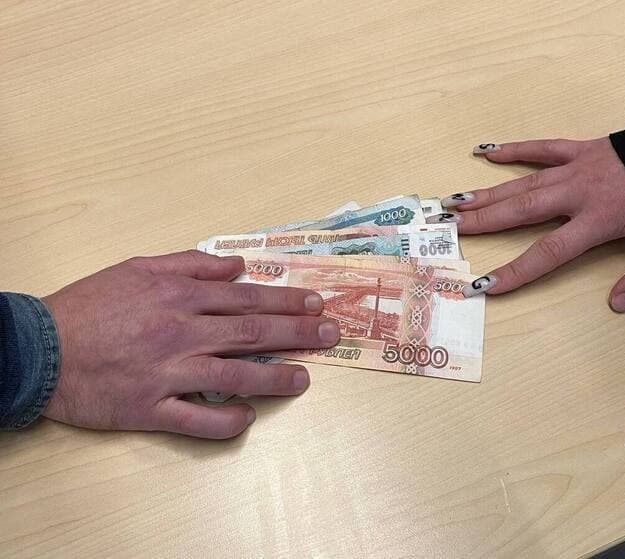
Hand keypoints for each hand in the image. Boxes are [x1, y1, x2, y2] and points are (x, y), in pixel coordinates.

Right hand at [41, 250, 339, 438]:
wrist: (38, 348)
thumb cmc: (90, 305)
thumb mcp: (139, 267)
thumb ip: (191, 264)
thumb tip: (237, 266)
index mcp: (180, 297)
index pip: (248, 299)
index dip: (287, 302)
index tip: (315, 305)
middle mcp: (182, 333)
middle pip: (253, 333)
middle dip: (298, 332)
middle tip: (330, 334)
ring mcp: (168, 373)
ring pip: (235, 376)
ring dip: (276, 377)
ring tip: (305, 378)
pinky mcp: (150, 409)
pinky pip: (198, 420)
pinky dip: (227, 420)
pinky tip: (249, 417)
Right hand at [431, 138, 624, 310]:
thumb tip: (618, 304)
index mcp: (600, 218)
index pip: (550, 251)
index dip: (516, 271)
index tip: (486, 286)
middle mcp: (579, 192)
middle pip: (521, 211)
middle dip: (483, 222)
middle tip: (447, 230)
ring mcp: (576, 167)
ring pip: (523, 183)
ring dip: (486, 193)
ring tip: (452, 202)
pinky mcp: (581, 149)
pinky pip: (542, 148)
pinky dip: (513, 150)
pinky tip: (486, 152)